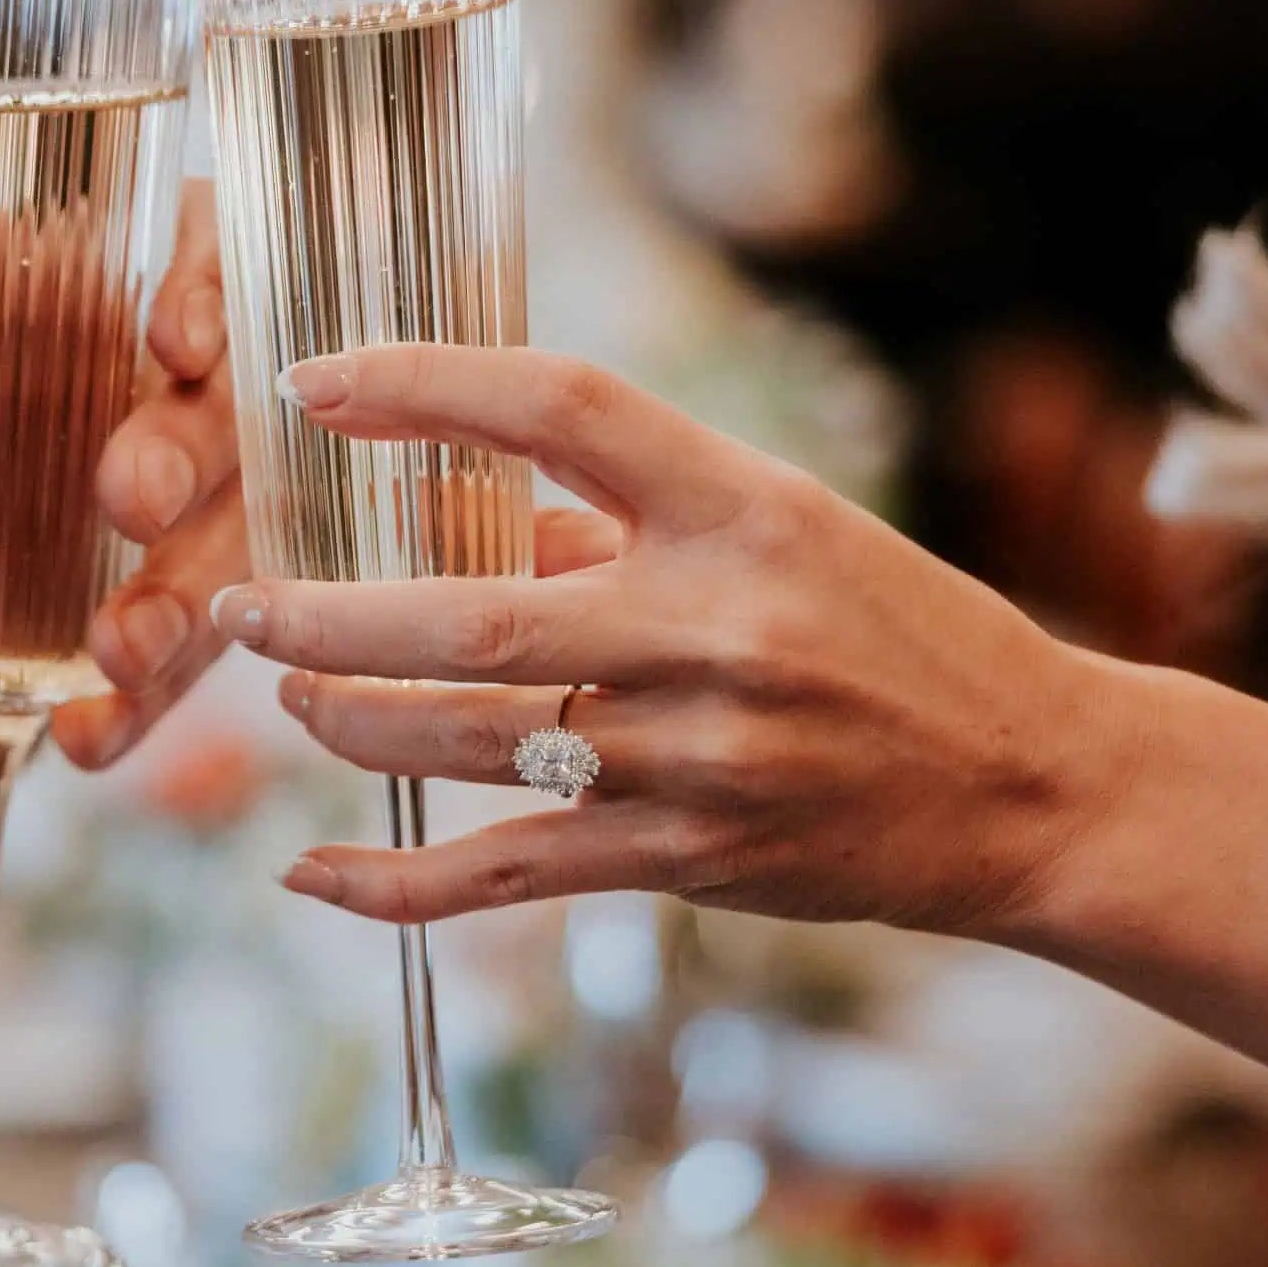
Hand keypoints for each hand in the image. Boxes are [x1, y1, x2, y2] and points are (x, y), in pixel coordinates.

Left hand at [54, 181, 251, 769]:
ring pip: (230, 546)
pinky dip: (140, 703)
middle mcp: (196, 394)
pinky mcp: (192, 614)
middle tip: (130, 502)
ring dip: (182, 603)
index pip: (207, 255)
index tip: (171, 342)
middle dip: (188, 457)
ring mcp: (211, 511)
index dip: (207, 291)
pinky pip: (187, 661)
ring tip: (120, 655)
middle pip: (230, 407)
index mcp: (132, 291)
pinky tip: (91, 735)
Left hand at [208, 345, 1141, 934]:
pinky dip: (394, 884)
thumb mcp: (782, 529)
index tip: (315, 382)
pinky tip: (309, 877)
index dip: (426, 382)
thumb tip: (471, 523)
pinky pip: (506, 872)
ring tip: (286, 698)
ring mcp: (697, 751)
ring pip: (469, 740)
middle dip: (325, 614)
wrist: (1034, 784)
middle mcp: (711, 623)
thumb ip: (624, 521)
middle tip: (234, 604)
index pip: (561, 404)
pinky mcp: (688, 858)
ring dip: (349, 723)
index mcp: (738, 504)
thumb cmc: (896, 632)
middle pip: (474, 608)